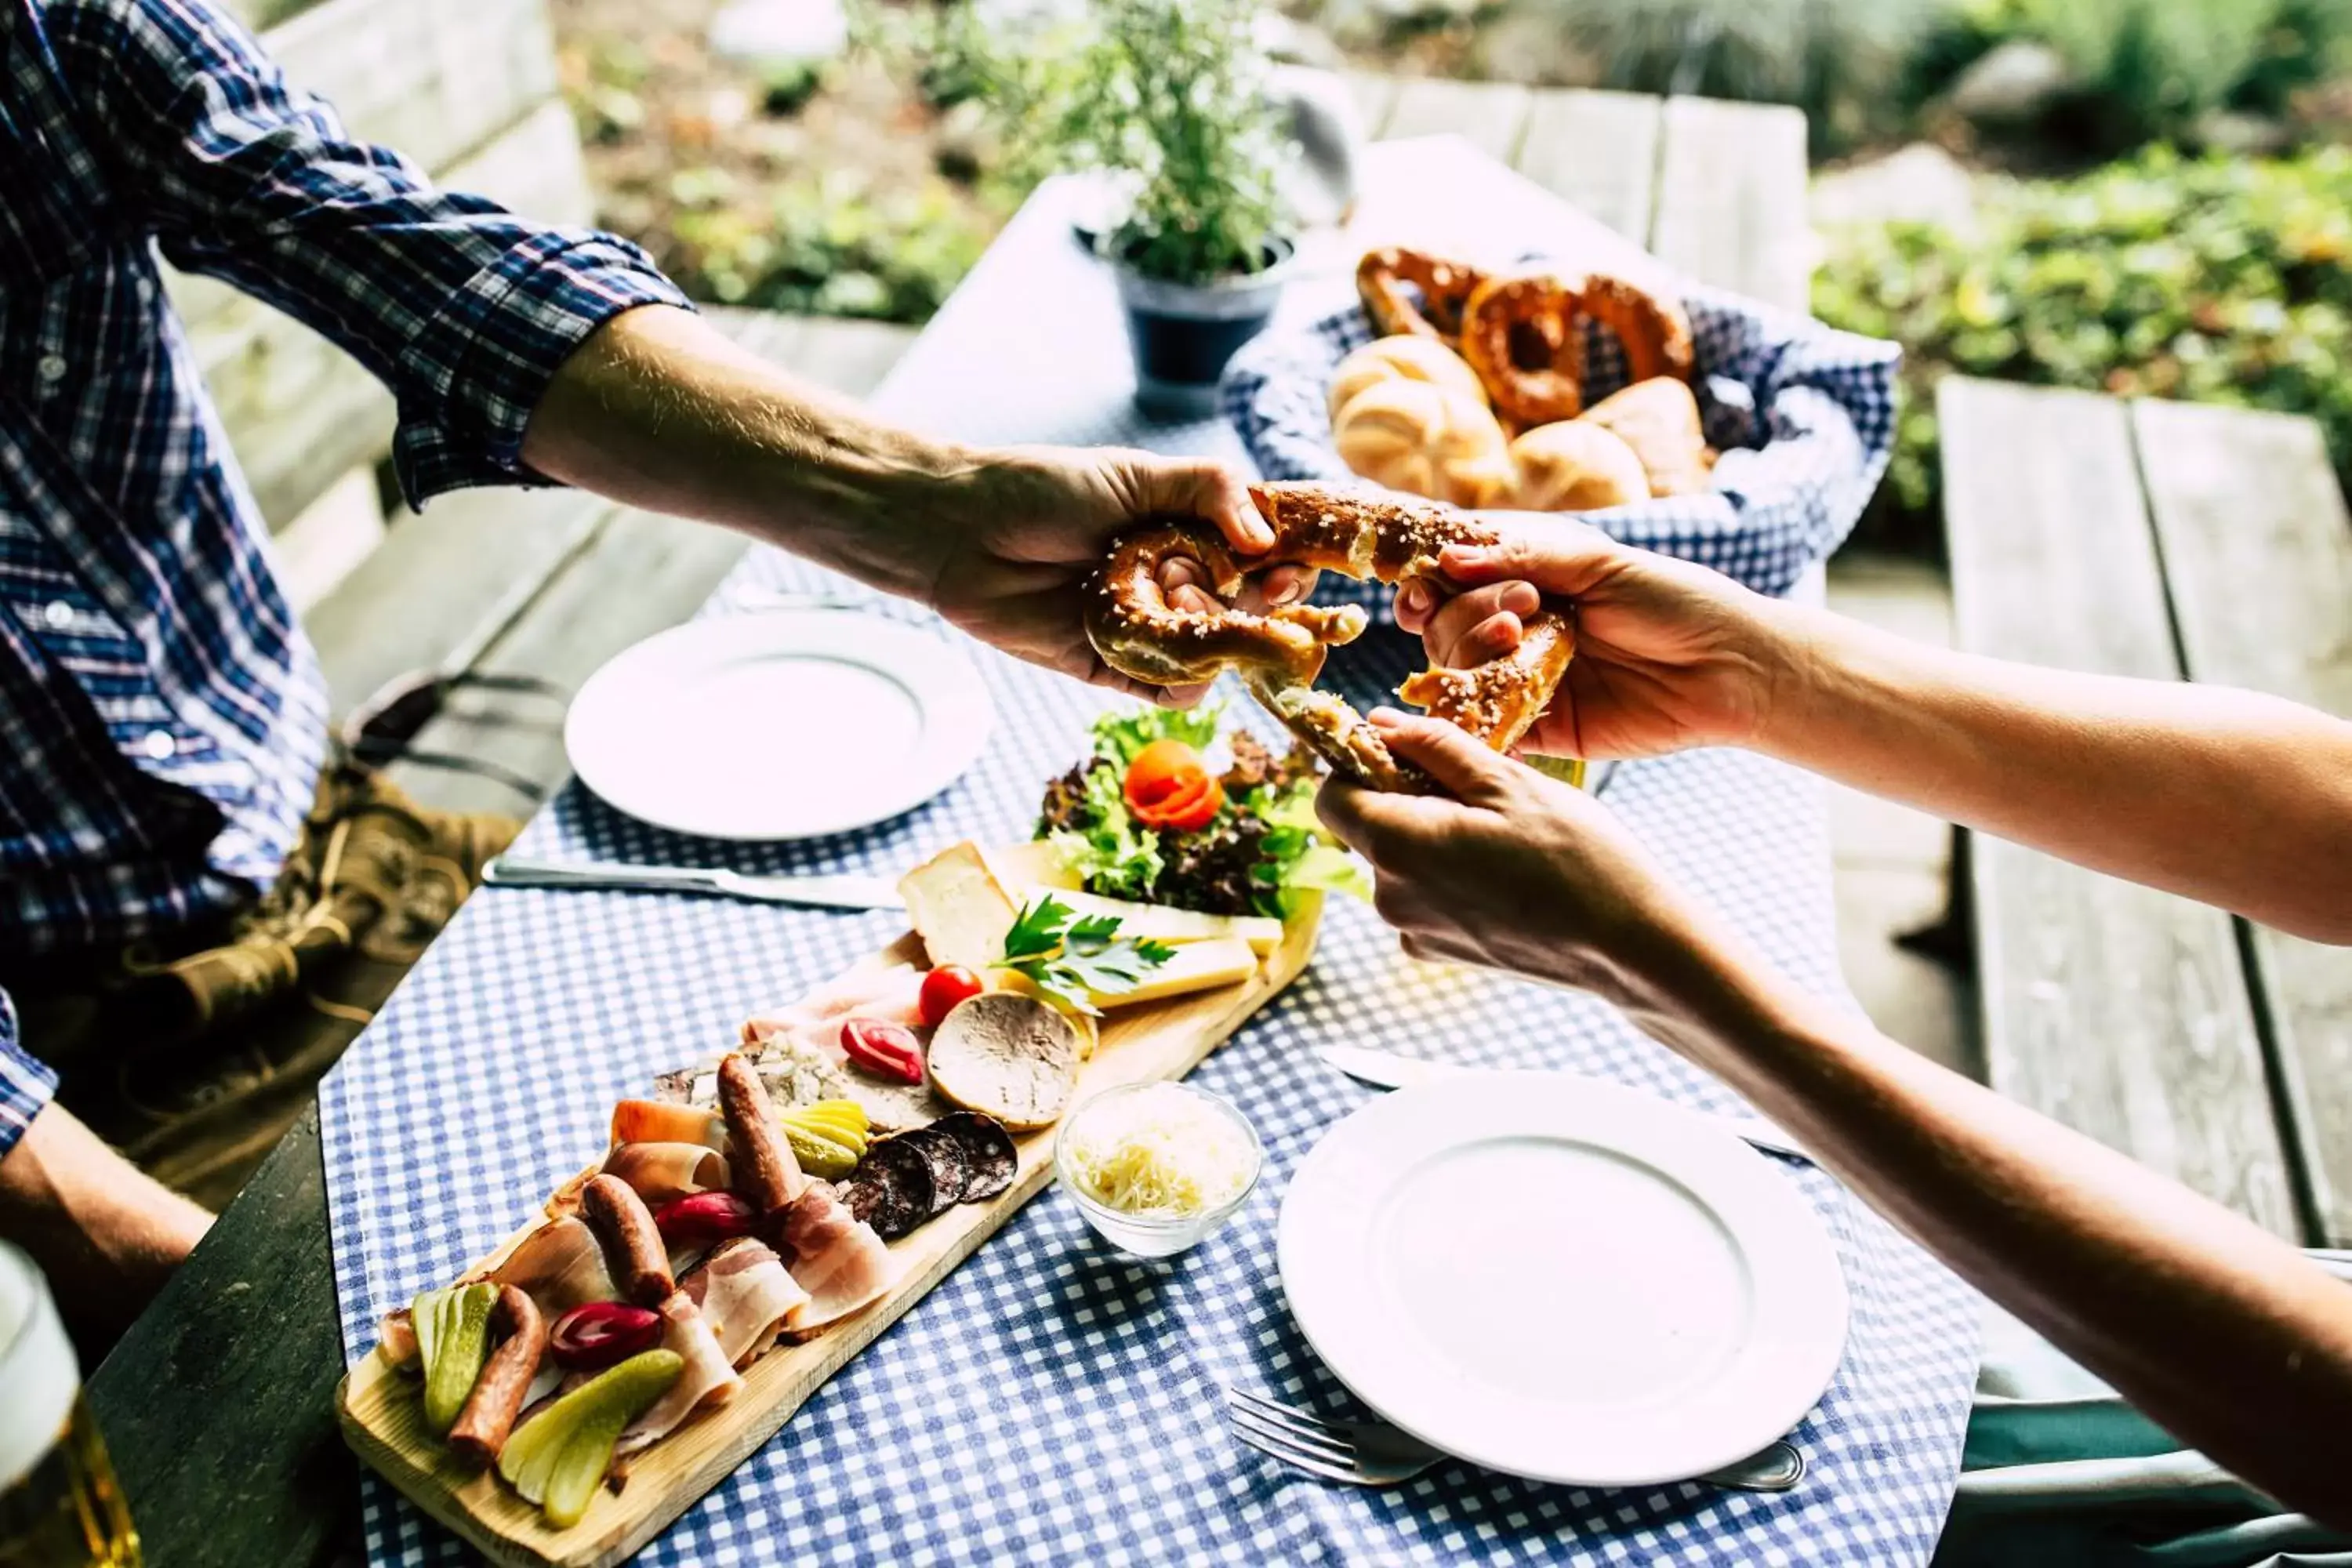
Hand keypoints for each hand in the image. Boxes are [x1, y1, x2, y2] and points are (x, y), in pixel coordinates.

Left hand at [924, 445, 1314, 703]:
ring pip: (1223, 652)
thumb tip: (1267, 540)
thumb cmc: (1046, 490)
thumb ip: (1211, 491)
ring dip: (1219, 629)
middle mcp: (1178, 582)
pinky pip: (1177, 689)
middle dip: (1267, 600)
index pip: (1264, 554)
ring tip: (1182, 594)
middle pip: (1254, 608)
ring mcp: (1153, 629)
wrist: (965, 532)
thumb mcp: (1136, 474)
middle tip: (1264, 586)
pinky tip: (1164, 631)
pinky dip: (1186, 673)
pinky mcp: (1119, 670)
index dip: (1289, 560)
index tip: (1296, 560)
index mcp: (1190, 532)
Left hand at [1314, 710, 1719, 1008]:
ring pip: (1398, 861)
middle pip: (1366, 828)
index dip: (1360, 766)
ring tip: (1502, 833)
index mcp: (1397, 846)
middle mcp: (1390, 898)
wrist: (1629, 947)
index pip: (1331, 796)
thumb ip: (1434, 747)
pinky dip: (1448, 876)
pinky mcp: (1438, 953)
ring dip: (1431, 836)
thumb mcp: (1508, 781)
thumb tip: (1377, 723)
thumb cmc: (1577, 856)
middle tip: (1477, 788)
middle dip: (1404, 798)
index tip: (1408, 752)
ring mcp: (1412, 932)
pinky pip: (1423, 897)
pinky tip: (1504, 871)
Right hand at [1390, 514, 1788, 758]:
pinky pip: (1488, 728)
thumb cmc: (1674, 602)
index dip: (1428, 585)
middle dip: (1465, 614)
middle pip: (1445, 628)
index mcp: (1530, 583)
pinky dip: (1474, 717)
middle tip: (1520, 609)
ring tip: (1517, 639)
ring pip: (1456, 674)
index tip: (1425, 587)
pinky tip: (1484, 700)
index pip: (1453, 583)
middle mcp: (1518, 632)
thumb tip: (1448, 557)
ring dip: (1471, 652)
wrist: (1729, 668)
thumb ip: (1524, 558)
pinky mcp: (1542, 730)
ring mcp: (1525, 681)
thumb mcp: (1599, 564)